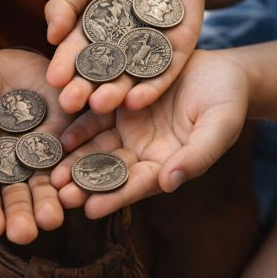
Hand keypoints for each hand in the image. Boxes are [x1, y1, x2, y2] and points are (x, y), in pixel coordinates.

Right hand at [0, 49, 74, 244]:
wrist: (9, 60)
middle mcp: (13, 170)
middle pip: (17, 197)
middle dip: (20, 216)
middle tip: (25, 234)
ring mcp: (41, 156)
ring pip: (46, 184)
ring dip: (48, 203)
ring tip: (51, 219)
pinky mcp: (67, 138)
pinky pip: (73, 157)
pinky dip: (74, 171)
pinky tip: (75, 186)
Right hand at [45, 0, 205, 113]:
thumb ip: (65, 1)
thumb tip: (51, 36)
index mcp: (90, 38)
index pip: (74, 55)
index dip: (64, 67)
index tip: (54, 79)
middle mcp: (115, 55)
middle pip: (98, 76)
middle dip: (83, 90)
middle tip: (70, 102)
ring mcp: (144, 59)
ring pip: (127, 82)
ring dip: (113, 95)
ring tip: (100, 104)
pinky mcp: (174, 58)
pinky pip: (162, 78)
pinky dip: (149, 90)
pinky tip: (135, 101)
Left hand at [50, 50, 247, 218]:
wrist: (222, 68)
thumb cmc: (228, 101)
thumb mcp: (220, 127)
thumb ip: (197, 156)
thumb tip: (169, 183)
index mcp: (166, 164)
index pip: (137, 185)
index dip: (115, 196)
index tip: (90, 209)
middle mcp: (142, 151)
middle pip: (109, 170)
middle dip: (83, 183)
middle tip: (58, 196)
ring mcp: (128, 127)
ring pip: (96, 147)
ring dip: (73, 159)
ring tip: (49, 172)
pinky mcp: (118, 102)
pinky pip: (93, 117)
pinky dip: (77, 126)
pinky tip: (59, 136)